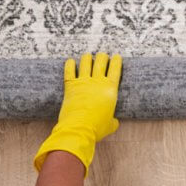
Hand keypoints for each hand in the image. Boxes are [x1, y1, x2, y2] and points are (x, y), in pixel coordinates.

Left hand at [33, 52, 122, 178]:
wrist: (79, 128)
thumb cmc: (97, 128)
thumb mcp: (110, 125)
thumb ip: (113, 120)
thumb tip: (114, 122)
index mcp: (110, 89)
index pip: (115, 69)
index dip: (117, 61)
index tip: (117, 56)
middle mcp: (97, 82)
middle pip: (101, 62)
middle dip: (102, 56)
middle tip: (102, 56)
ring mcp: (83, 82)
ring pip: (85, 63)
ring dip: (87, 58)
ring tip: (87, 56)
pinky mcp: (70, 86)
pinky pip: (69, 71)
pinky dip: (69, 64)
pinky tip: (70, 61)